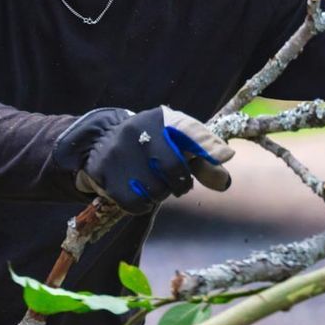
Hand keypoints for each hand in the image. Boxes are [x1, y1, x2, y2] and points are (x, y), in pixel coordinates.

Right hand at [53, 106, 233, 214]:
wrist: (100, 141)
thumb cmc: (150, 144)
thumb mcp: (177, 141)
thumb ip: (204, 158)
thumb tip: (225, 183)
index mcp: (161, 120)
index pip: (191, 131)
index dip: (208, 147)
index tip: (225, 157)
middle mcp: (139, 131)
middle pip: (174, 168)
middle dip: (181, 182)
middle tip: (178, 185)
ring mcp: (119, 152)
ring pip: (155, 189)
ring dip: (160, 194)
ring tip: (154, 185)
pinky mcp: (105, 173)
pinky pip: (135, 202)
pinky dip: (143, 204)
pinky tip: (141, 195)